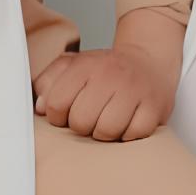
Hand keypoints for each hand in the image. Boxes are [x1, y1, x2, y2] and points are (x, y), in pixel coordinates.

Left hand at [33, 40, 175, 142]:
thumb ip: (49, 82)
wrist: (148, 59)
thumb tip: (40, 108)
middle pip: (81, 122)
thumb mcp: (73, 66)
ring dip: (105, 133)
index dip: (57, 117)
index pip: (56, 104)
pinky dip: (129, 135)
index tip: (66, 114)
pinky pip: (134, 135)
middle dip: (82, 126)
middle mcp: (110, 74)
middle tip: (91, 118)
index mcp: (85, 65)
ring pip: (107, 131)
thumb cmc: (106, 70)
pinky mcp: (155, 105)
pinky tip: (128, 123)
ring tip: (108, 122)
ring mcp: (135, 90)